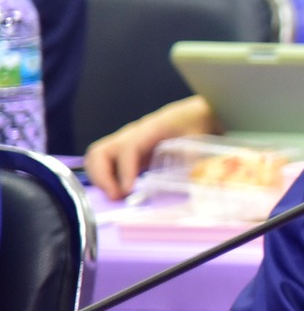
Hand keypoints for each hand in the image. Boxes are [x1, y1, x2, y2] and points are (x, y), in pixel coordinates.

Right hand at [83, 95, 220, 198]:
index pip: (128, 149)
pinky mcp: (125, 152)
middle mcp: (130, 135)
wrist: (192, 114)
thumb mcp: (198, 138)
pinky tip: (118, 191)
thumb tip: (189, 178)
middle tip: (117, 197)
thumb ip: (191, 156)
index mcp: (149, 130)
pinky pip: (104, 163)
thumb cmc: (194, 123)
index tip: (128, 190)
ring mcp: (124, 142)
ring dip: (99, 179)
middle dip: (102, 176)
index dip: (124, 170)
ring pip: (96, 158)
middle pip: (100, 152)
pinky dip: (104, 178)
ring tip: (116, 196)